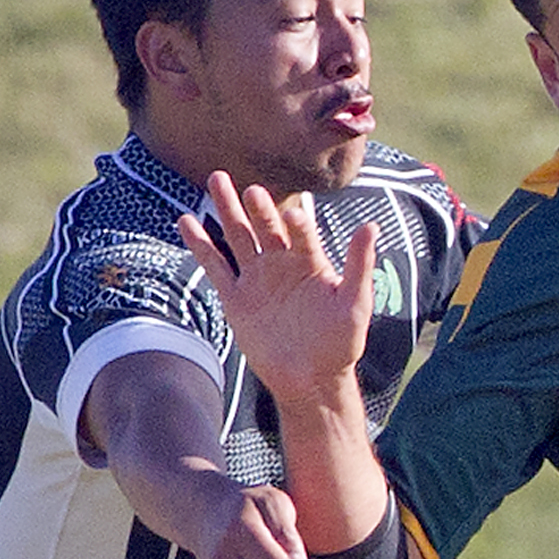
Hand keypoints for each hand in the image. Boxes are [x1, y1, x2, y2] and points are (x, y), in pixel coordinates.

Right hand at [180, 172, 375, 403]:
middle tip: (250, 189)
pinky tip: (186, 221)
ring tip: (218, 179)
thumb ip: (360, 265)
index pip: (302, 234)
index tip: (294, 214)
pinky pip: (215, 267)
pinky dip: (200, 245)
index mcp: (311, 262)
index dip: (298, 224)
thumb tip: (371, 226)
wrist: (311, 379)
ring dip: (227, 209)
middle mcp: (282, 264)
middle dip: (258, 207)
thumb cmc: (340, 343)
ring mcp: (257, 279)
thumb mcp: (355, 304)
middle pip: (265, 225)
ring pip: (238, 236)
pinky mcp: (237, 299)